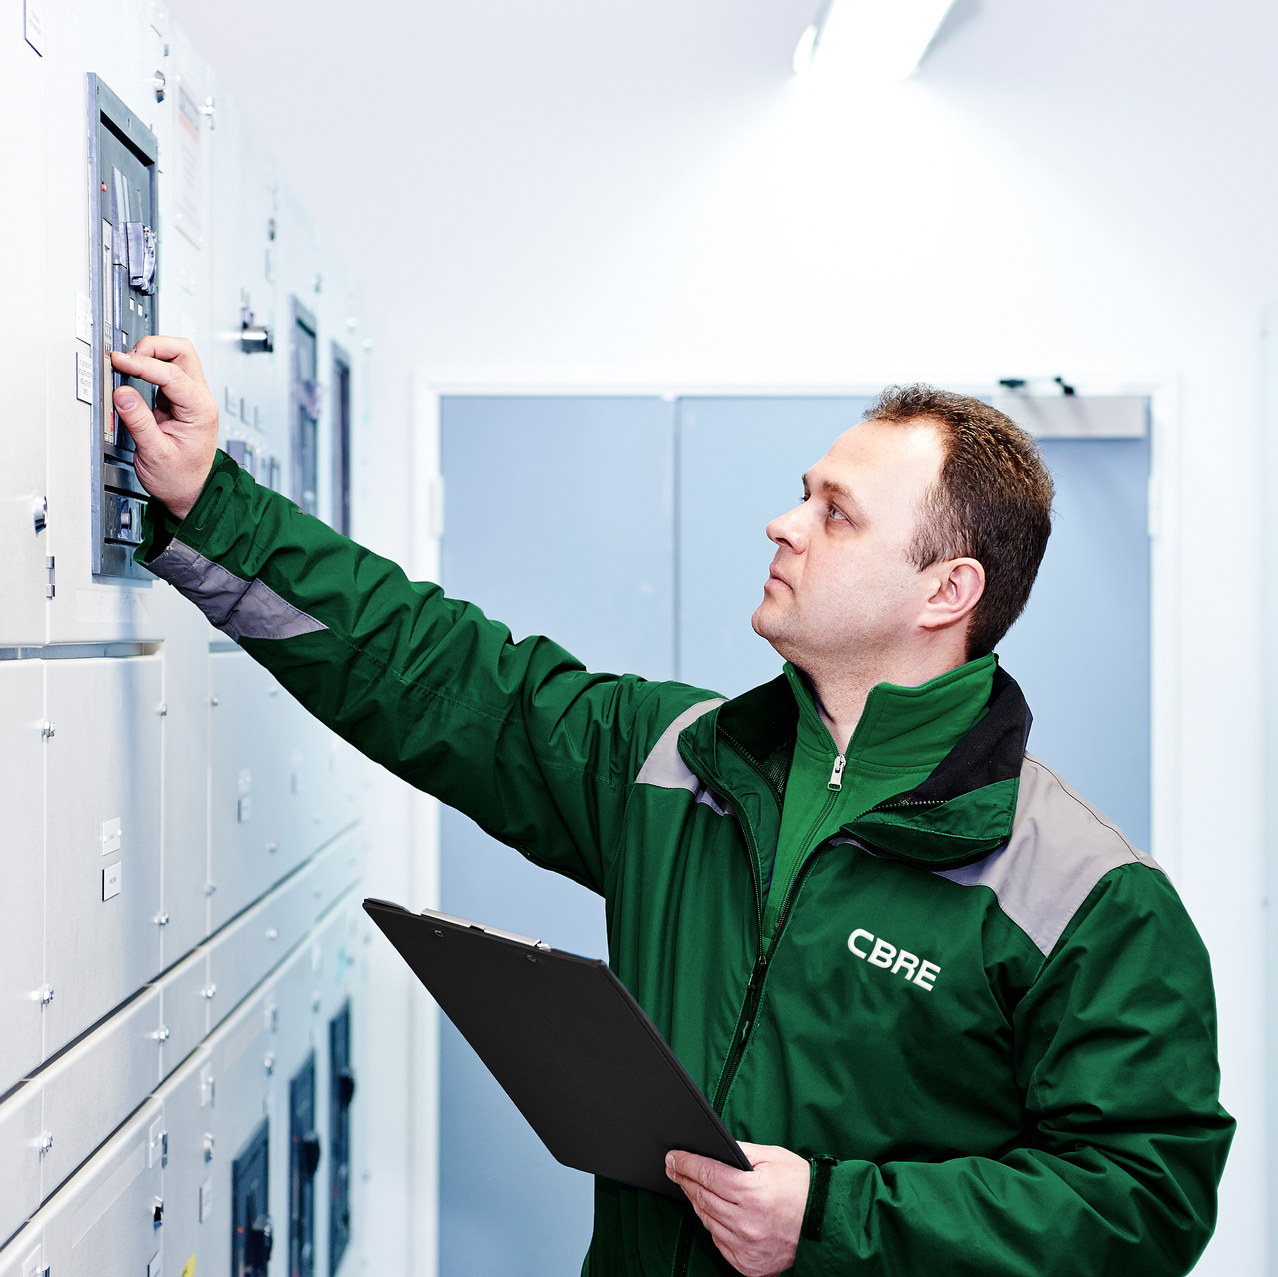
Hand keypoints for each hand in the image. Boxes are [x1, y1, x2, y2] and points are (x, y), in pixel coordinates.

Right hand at [111, 336, 219, 518]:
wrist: (189, 491)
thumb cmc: (180, 478)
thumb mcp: (155, 454)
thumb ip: (139, 422)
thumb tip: (122, 394)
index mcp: (201, 411)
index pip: (173, 374)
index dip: (144, 364)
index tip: (120, 362)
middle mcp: (200, 400)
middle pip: (183, 352)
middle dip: (154, 347)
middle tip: (128, 357)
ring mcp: (191, 397)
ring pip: (176, 357)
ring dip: (151, 354)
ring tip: (127, 364)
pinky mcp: (178, 399)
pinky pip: (165, 371)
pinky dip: (148, 365)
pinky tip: (133, 372)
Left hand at [666, 1142, 809, 1275]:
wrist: (825, 1225)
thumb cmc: (802, 1187)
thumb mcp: (774, 1158)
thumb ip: (742, 1152)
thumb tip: (714, 1148)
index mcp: (753, 1192)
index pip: (708, 1174)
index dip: (687, 1163)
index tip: (673, 1157)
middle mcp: (747, 1223)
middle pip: (703, 1197)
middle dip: (685, 1179)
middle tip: (674, 1168)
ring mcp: (746, 1247)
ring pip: (707, 1220)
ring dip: (697, 1201)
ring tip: (691, 1186)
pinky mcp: (748, 1264)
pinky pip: (719, 1241)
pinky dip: (713, 1224)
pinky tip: (713, 1211)